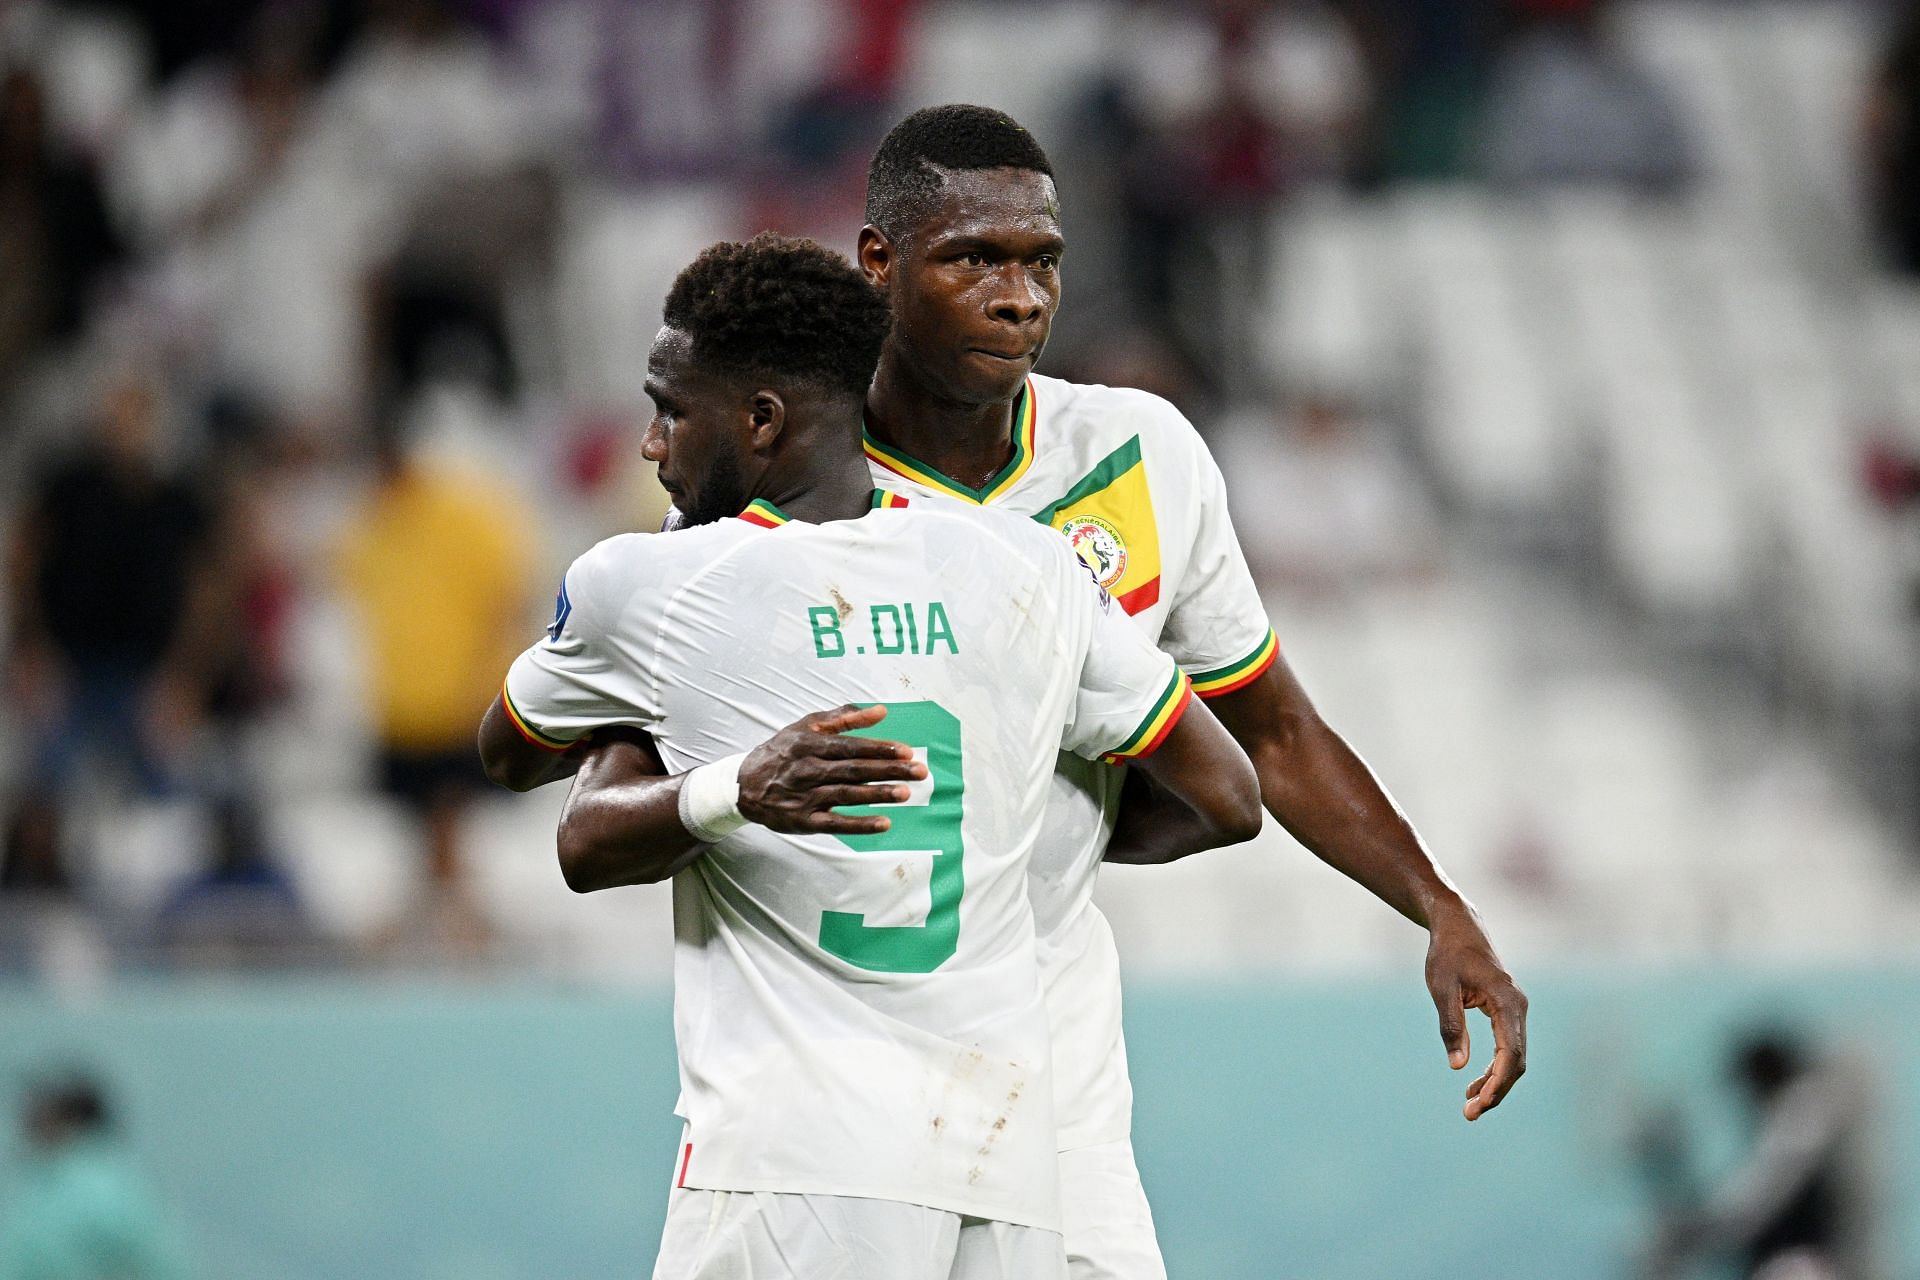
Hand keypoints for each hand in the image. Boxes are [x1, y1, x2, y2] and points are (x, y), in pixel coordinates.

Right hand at [737, 704, 925, 835]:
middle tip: (919, 771)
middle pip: (854, 770)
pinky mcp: (804, 821)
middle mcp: (808, 770)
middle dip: (889, 770)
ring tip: (906, 793)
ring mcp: (806, 797)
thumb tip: (881, 711)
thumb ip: (844, 718)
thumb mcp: (806, 727)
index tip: (906, 751)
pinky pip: (835, 823)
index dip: (879, 749)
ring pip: (848, 795)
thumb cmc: (782, 753)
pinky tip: (884, 823)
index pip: (850, 746)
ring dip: (878, 794)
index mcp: (810, 744)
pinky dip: (860, 824)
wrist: (744, 786)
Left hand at [1425, 902, 1527, 1120]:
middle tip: (1470, 1114)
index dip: (1498, 1083)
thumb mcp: (1442, 988)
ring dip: (1496, 1083)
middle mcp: (1519, 1008)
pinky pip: (1507, 1048)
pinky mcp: (1506, 1012)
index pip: (1511, 1053)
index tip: (1479, 1103)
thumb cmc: (1448, 954)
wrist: (1458, 926)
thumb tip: (1457, 1066)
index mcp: (1508, 1002)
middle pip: (1516, 1061)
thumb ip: (1451, 1025)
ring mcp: (1515, 1010)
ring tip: (1470, 1106)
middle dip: (1497, 1090)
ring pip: (1513, 1057)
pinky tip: (1474, 1083)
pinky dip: (1494, 1068)